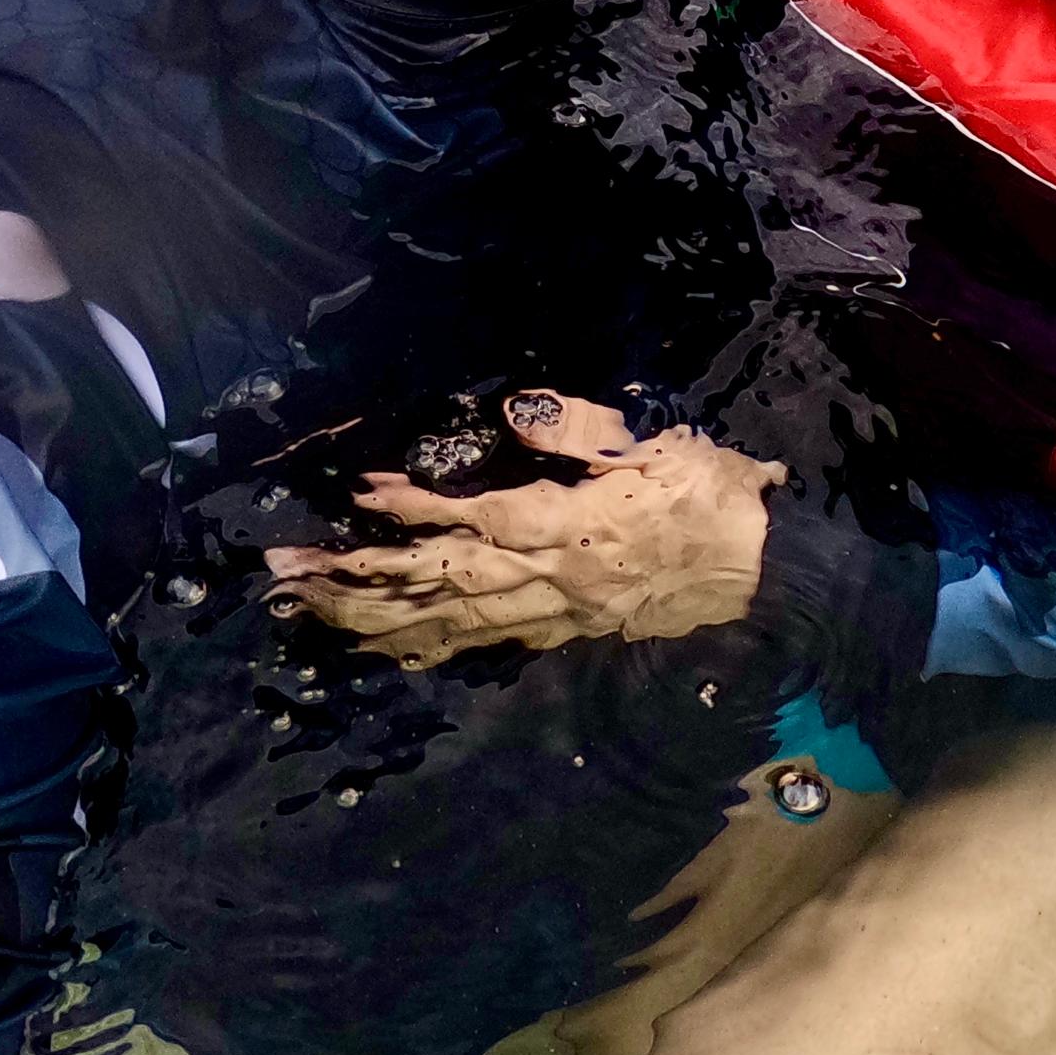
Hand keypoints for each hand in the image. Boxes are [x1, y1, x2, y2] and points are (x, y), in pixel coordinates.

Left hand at [265, 392, 781, 669]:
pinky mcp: (563, 629)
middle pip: (441, 585)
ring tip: (309, 607)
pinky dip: (424, 642)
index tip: (363, 495)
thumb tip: (517, 411)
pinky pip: (480, 641)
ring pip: (448, 621)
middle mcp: (553, 582)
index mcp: (576, 529)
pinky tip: (381, 643)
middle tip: (288, 572)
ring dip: (373, 616)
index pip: (481, 521)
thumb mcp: (662, 444)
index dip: (418, 511)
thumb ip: (585, 431)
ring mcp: (554, 612)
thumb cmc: (714, 495)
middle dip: (360, 578)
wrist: (766, 573)